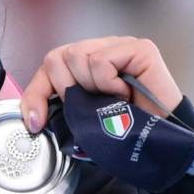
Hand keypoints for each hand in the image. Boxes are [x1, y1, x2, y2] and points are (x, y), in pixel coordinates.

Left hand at [20, 37, 182, 132]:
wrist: (161, 147)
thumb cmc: (125, 135)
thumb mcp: (81, 121)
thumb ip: (60, 106)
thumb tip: (32, 114)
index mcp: (86, 66)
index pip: (49, 66)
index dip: (37, 94)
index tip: (35, 123)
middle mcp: (102, 50)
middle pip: (56, 57)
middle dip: (66, 91)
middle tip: (91, 108)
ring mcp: (121, 46)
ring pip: (75, 55)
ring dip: (90, 88)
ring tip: (112, 100)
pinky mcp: (140, 48)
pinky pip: (100, 61)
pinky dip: (107, 83)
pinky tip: (125, 94)